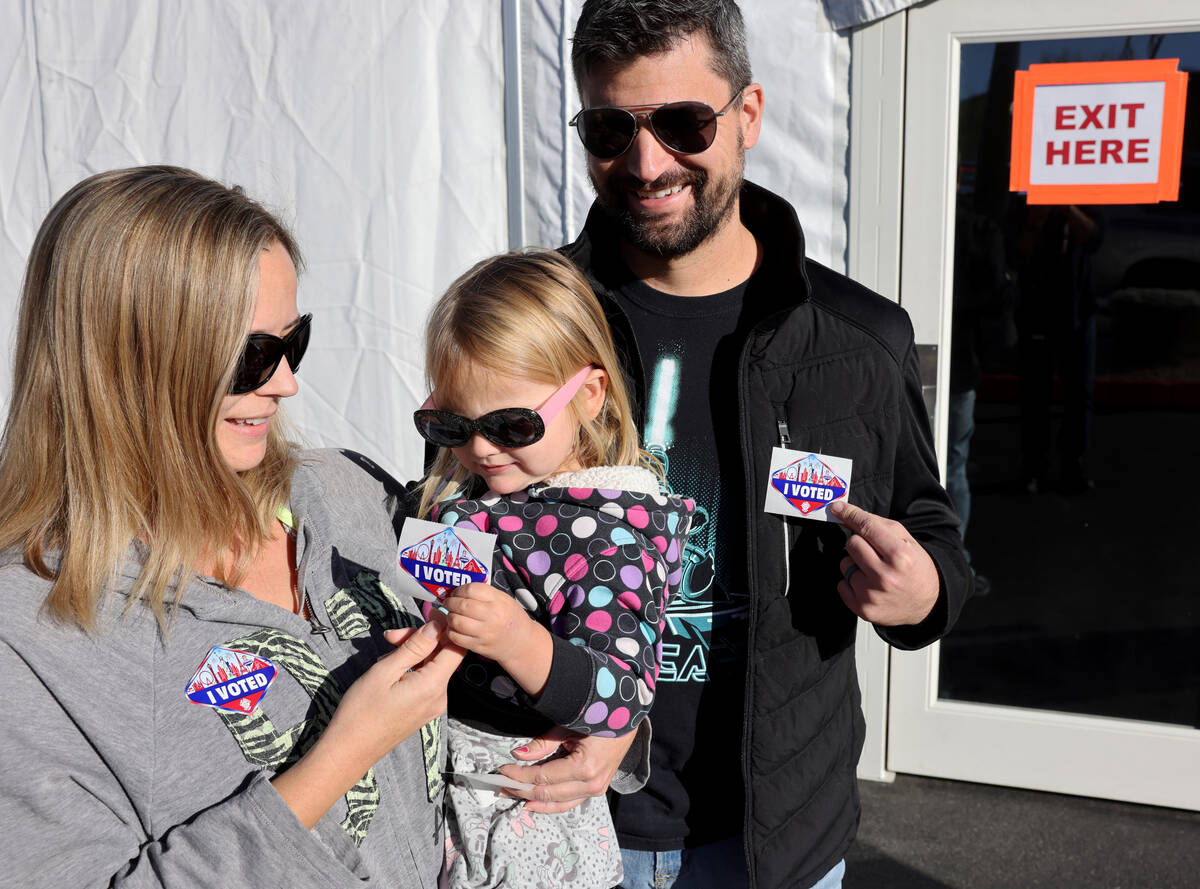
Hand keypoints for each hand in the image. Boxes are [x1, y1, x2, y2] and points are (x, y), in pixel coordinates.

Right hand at [273, 620, 463, 827]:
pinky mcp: (423, 711)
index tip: (427, 614)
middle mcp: (440, 697)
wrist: (349, 751)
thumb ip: (415, 647)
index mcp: (433, 686)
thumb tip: (437, 626)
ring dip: (412, 654)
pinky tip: (390, 668)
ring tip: (385, 654)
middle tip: (390, 637)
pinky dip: (411, 669)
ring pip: (431, 667)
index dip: (446, 628)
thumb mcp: (385, 671)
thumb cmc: (361, 710)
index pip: (456, 648)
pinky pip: (425, 681)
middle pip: (441, 656)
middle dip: (419, 640)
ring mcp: (432, 706)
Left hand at [442, 582, 532, 663]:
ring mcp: (485, 633)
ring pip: (457, 622)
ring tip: (452, 615)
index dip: (459, 589)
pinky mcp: (478, 646)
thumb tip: (460, 590)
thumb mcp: (504, 599)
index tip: (456, 592)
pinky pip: (456, 638)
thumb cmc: (511, 617)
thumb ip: (485, 593)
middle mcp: (492, 616)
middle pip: (462, 605)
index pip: (472, 589)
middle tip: (448, 603)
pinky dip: (451, 631)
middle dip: (450, 602)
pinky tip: (454, 628)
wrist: (522, 642)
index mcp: (498, 601)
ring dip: (450, 617)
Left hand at [497, 729, 636, 813]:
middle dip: (521, 789)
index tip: (502, 770)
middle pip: (547, 793)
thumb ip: (543, 744)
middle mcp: (591, 784)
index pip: (542, 777)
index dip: (519, 776)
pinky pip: (569, 802)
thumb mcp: (568, 727)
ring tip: (512, 794)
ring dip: (532, 800)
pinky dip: (550, 804)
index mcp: (584, 767)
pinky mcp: (596, 790)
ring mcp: (596, 789)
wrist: (626, 719)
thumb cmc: (598, 718)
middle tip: (501, 784)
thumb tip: (517, 755)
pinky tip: (533, 804)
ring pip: (557, 803)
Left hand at [829, 500, 939, 626]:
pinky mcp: (863, 609)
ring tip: (874, 571)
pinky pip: (841, 585)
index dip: (850, 515)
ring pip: (844, 564)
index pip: (867, 528)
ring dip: (855, 564)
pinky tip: (868, 584)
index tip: (838, 508)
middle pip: (852, 544)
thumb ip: (877, 524)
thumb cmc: (915, 568)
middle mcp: (885, 577)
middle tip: (874, 551)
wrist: (929, 603)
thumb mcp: (905, 541)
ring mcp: (872, 595)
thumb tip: (845, 513)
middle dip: (860, 543)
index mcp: (900, 556)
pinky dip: (851, 582)